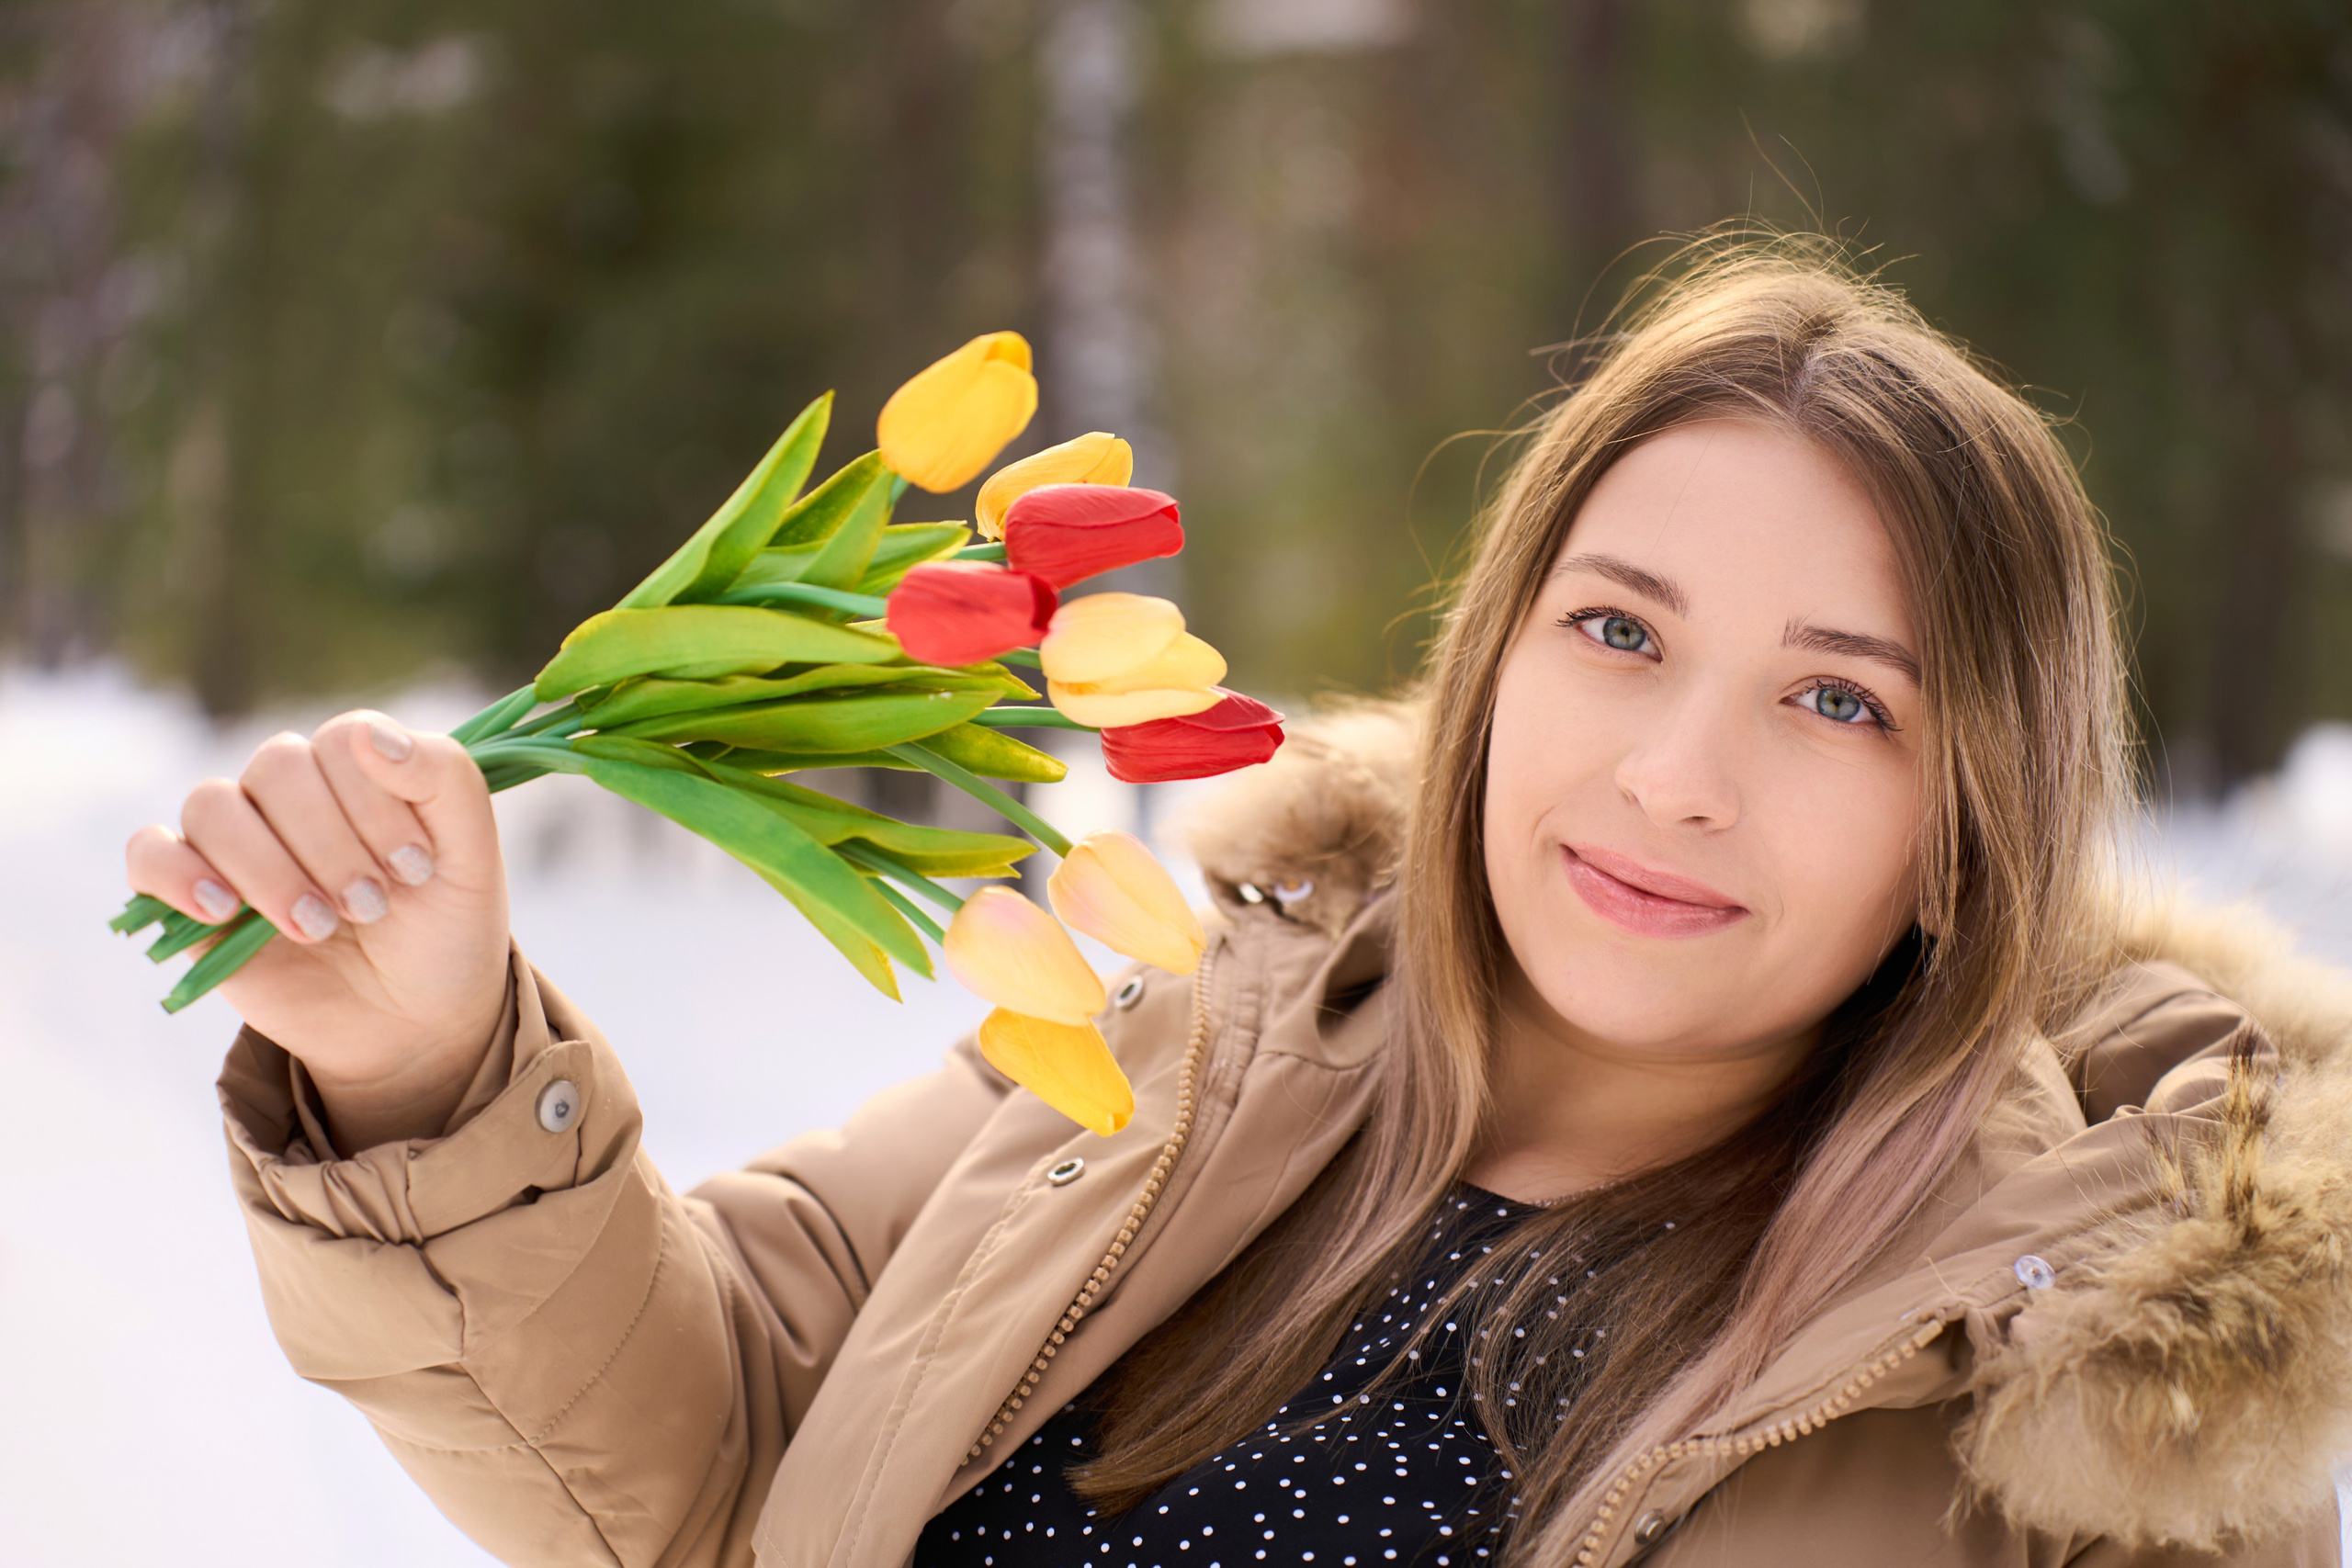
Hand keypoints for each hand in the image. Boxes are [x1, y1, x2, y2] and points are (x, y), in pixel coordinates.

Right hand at [125, 711, 511, 1149]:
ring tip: (319, 927)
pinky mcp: (192, 895)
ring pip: (213, 806)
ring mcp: (240, 841)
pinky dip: (176, 873)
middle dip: (331, 843)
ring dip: (270, 867)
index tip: (416, 868)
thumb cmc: (445, 930)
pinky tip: (223, 910)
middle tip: (372, 908)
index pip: (342, 740)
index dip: (375, 801)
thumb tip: (368, 736)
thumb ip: (445, 780)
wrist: (415, 1022)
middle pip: (277, 767)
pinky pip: (149, 853)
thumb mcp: (474, 858)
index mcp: (359, 770)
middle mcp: (293, 793)